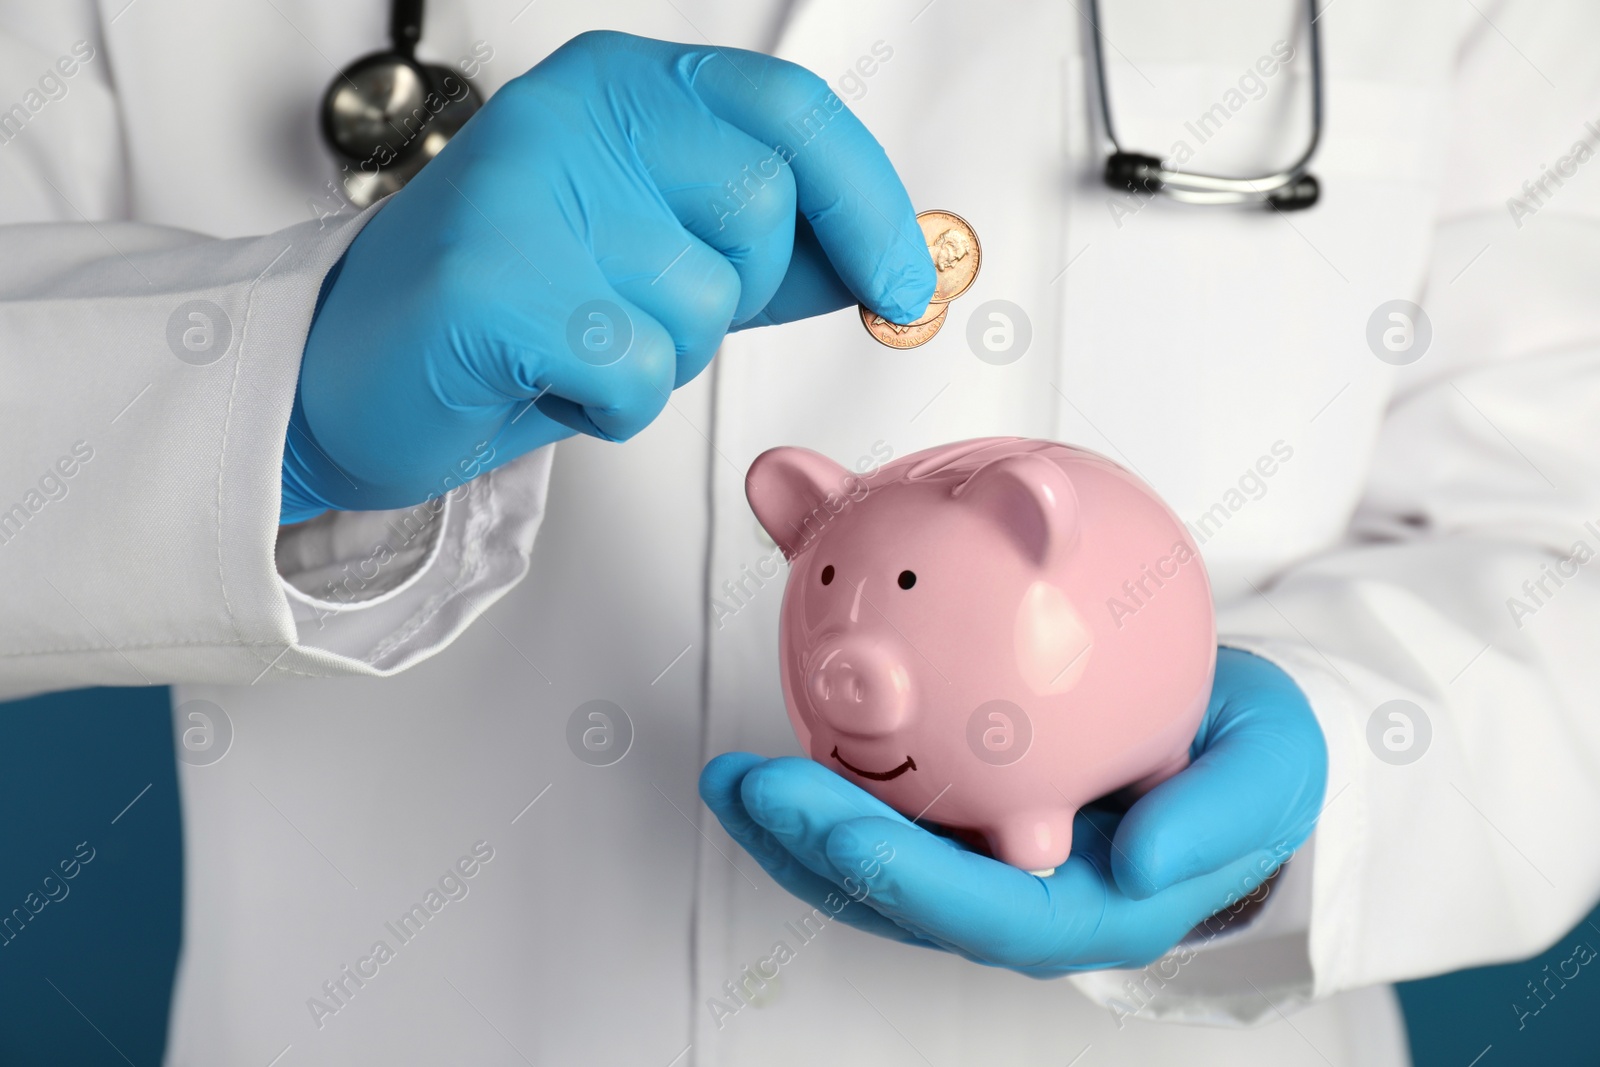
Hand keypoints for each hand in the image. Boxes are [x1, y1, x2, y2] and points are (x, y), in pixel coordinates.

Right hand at [281, 30, 935, 521]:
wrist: (354, 368)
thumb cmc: (515, 307)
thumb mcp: (659, 259)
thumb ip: (776, 252)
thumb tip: (898, 261)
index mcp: (619, 86)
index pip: (792, 116)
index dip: (868, 204)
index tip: (903, 281)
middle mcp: (570, 116)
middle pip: (760, 211)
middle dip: (728, 297)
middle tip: (639, 311)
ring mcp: (523, 192)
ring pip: (700, 306)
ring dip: (659, 361)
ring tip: (575, 345)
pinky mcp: (489, 286)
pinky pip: (635, 371)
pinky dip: (609, 405)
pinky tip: (547, 378)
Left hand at [699, 648, 1328, 972]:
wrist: (1234, 733)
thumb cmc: (1255, 759)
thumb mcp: (1275, 771)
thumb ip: (1223, 814)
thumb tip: (1142, 861)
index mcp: (1092, 908)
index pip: (985, 913)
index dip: (907, 883)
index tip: (840, 829)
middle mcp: (1024, 898)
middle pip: (903, 897)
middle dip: (816, 853)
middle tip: (750, 786)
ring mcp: (984, 862)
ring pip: (873, 865)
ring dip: (794, 828)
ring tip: (729, 778)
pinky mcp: (962, 820)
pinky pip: (882, 809)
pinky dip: (824, 782)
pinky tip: (778, 735)